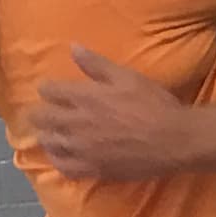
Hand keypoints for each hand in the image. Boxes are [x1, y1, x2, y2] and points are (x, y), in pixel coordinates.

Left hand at [33, 46, 192, 180]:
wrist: (175, 140)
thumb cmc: (154, 105)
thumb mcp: (128, 77)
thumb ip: (97, 64)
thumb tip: (72, 47)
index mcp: (85, 97)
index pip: (48, 90)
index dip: (48, 89)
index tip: (52, 90)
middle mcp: (76, 123)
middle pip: (41, 118)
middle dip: (40, 113)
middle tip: (46, 113)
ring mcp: (82, 149)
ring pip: (48, 142)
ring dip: (47, 136)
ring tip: (52, 134)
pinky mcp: (92, 169)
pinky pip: (63, 167)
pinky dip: (58, 160)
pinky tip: (63, 156)